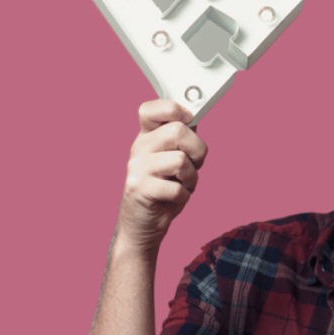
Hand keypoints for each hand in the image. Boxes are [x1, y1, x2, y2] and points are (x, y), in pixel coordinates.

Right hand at [115, 100, 208, 253]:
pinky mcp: (139, 189)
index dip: (174, 109)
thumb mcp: (173, 159)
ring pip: (180, 160)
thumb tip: (195, 116)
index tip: (188, 120)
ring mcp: (137, 168)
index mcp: (146, 136)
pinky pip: (176, 188)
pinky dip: (183, 196)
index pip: (150, 109)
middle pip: (177, 130)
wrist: (142, 225)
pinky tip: (174, 198)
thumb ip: (182, 138)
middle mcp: (138, 148)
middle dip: (197, 150)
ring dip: (191, 177)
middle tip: (192, 164)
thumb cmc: (162, 191)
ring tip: (182, 184)